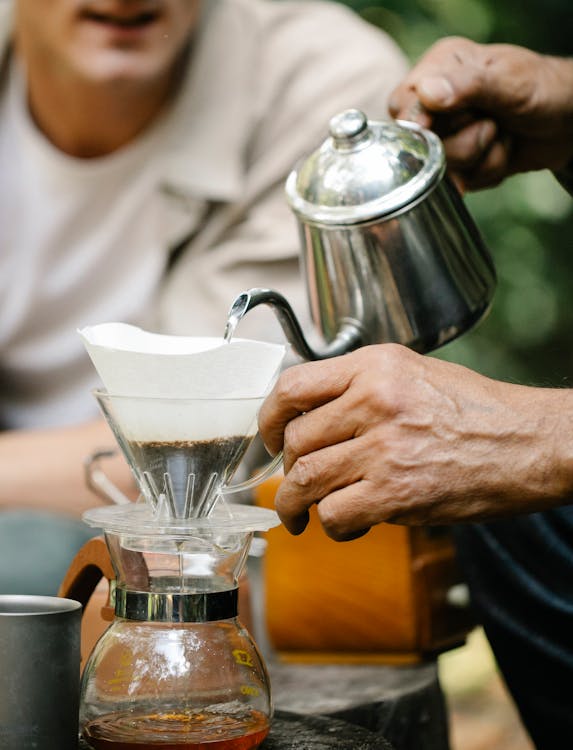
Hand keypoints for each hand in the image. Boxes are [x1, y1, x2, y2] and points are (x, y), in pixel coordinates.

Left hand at [259, 345, 572, 539]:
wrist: (529, 444)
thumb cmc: (476, 411)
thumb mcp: (414, 374)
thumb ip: (360, 387)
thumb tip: (310, 415)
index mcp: (375, 365)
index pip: (293, 385)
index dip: (267, 416)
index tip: (266, 436)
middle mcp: (373, 400)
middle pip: (294, 438)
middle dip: (285, 467)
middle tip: (294, 482)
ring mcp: (383, 447)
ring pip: (304, 478)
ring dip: (295, 504)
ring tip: (300, 515)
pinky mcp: (396, 493)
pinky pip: (334, 513)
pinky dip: (331, 525)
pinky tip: (347, 524)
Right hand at [388, 37, 572, 190]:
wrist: (567, 121)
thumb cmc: (542, 89)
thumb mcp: (509, 82)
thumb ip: (468, 87)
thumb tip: (427, 93)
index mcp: (439, 69)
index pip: (403, 107)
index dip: (424, 126)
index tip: (448, 127)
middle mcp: (435, 103)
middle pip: (420, 145)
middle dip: (463, 144)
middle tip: (493, 124)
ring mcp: (445, 135)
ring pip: (440, 169)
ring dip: (481, 158)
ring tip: (501, 135)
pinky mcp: (456, 163)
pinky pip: (458, 184)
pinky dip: (486, 172)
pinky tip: (500, 152)